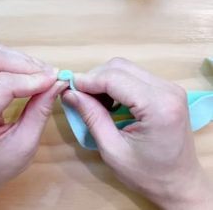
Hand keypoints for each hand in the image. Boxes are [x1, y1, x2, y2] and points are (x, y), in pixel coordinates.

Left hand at [0, 44, 64, 208]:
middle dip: (27, 64)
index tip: (56, 80)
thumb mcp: (24, 143)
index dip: (34, 79)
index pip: (3, 84)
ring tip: (41, 76)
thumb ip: (41, 111)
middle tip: (50, 76)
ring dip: (22, 61)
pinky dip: (15, 64)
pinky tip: (29, 75)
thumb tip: (58, 84)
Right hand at [62, 58, 212, 209]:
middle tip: (81, 97)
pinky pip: (135, 76)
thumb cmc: (147, 174)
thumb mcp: (112, 149)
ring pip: (127, 68)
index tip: (69, 88)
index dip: (88, 80)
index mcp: (158, 106)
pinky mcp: (167, 90)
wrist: (179, 182)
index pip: (114, 78)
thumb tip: (70, 93)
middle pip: (120, 67)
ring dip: (105, 80)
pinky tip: (111, 101)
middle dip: (95, 78)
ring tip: (95, 101)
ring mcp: (170, 87)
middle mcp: (168, 89)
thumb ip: (91, 117)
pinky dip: (117, 84)